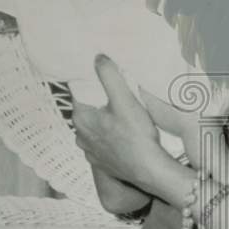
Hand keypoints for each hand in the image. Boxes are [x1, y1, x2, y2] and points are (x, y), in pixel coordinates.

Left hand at [72, 54, 161, 186]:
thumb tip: (98, 58)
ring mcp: (89, 151)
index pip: (80, 92)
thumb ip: (109, 75)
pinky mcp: (100, 163)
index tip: (107, 81)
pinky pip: (101, 143)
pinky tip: (124, 136)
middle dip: (100, 103)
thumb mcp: (125, 99)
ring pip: (94, 127)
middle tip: (120, 98)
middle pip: (87, 110)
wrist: (148, 170)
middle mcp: (80, 135)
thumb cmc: (136, 136)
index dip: (93, 84)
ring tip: (124, 118)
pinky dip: (109, 138)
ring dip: (105, 121)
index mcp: (81, 117)